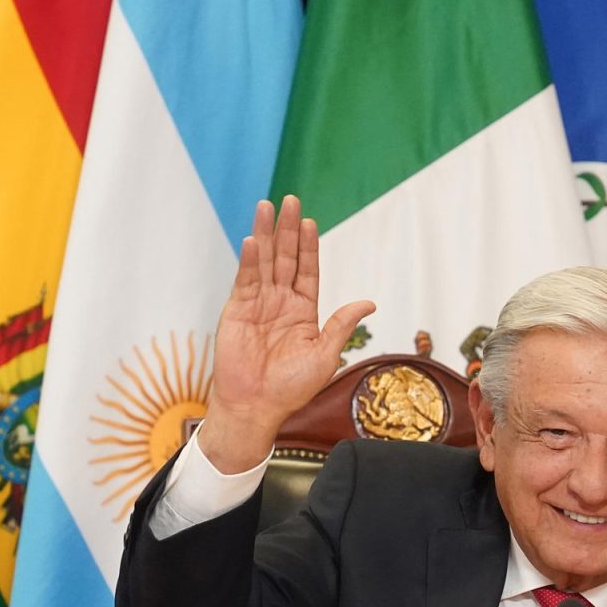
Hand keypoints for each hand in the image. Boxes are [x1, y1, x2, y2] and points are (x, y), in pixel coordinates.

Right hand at [199, 195, 375, 471]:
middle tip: (289, 200)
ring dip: (266, 234)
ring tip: (267, 207)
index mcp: (303, 311)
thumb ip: (342, 324)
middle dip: (288, 230)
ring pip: (264, 262)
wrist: (257, 407)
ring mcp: (258, 304)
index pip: (307, 270)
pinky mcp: (237, 310)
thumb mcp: (325, 355)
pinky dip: (250, 260)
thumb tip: (369, 302)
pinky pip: (245, 280)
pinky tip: (255, 240)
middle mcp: (280, 302)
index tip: (310, 221)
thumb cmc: (291, 388)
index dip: (309, 246)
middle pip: (285, 258)